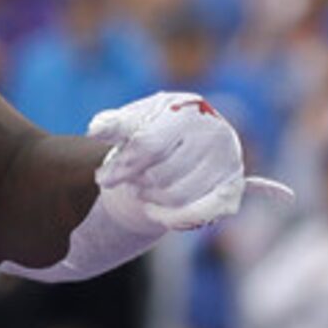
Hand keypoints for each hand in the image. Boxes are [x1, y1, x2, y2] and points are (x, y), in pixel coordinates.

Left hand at [88, 92, 289, 230]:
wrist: (185, 140)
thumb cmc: (153, 129)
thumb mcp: (132, 122)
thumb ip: (114, 125)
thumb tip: (95, 129)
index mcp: (188, 109)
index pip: (149, 146)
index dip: (122, 166)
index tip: (103, 178)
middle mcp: (215, 133)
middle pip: (161, 175)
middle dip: (138, 182)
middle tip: (132, 180)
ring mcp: (228, 161)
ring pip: (177, 197)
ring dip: (152, 199)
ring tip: (143, 190)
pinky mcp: (232, 188)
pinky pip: (199, 214)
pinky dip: (172, 219)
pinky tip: (155, 211)